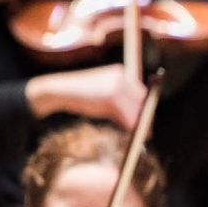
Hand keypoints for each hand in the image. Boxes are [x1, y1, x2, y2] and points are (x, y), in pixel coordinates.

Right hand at [27, 62, 146, 129]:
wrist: (60, 90)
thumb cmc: (80, 94)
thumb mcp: (102, 90)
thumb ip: (119, 96)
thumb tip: (136, 113)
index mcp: (120, 72)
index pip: (141, 91)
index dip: (144, 106)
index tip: (147, 119)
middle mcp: (121, 76)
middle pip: (141, 99)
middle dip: (144, 115)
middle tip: (147, 130)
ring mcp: (116, 86)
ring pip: (135, 109)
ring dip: (137, 123)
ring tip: (140, 134)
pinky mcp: (111, 98)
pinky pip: (126, 115)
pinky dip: (129, 125)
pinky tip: (130, 132)